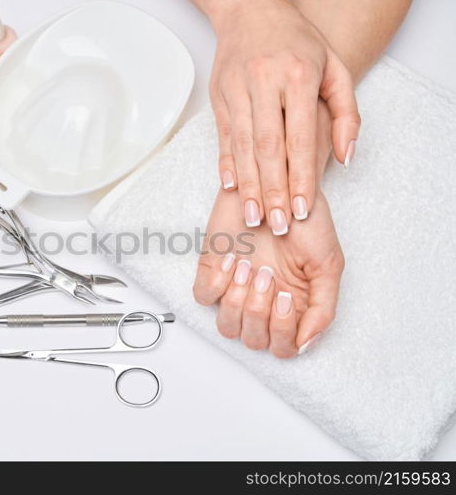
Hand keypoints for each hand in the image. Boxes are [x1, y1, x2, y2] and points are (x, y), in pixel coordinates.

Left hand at [192, 188, 343, 356]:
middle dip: (258, 312)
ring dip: (238, 302)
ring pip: (227, 327)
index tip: (285, 296)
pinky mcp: (212, 271)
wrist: (279, 185)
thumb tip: (305, 344)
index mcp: (292, 308)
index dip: (282, 332)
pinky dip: (217, 284)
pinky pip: (204, 297)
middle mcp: (262, 303)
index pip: (283, 348)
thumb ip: (323, 308)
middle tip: (267, 275)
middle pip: (254, 341)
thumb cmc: (305, 221)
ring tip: (249, 268)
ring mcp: (235, 289)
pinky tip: (232, 259)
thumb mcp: (328, 263)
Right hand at [203, 0, 359, 232]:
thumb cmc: (297, 42)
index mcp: (298, 76)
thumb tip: (346, 157)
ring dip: (247, 185)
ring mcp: (237, 90)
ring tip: (252, 216)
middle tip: (276, 224)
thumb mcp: (335, 68)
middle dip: (272, 190)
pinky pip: (222, 136)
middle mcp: (264, 83)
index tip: (302, 209)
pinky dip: (226, 163)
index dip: (301, 177)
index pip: (300, 138)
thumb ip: (345, 114)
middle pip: (268, 148)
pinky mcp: (218, 96)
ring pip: (241, 146)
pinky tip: (231, 187)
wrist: (251, 10)